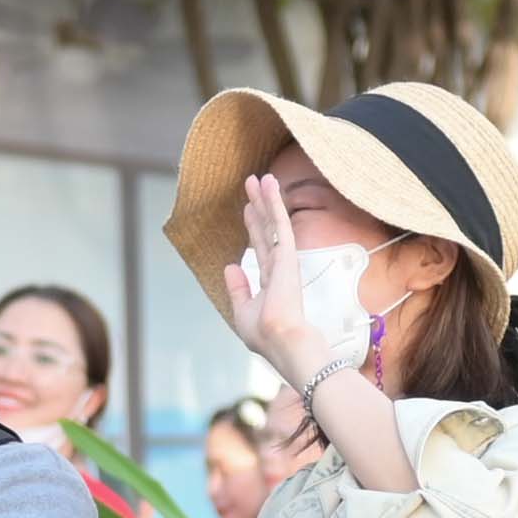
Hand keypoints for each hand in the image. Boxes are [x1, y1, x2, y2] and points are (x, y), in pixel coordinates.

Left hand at [222, 169, 336, 382]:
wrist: (281, 340)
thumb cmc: (265, 335)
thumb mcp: (243, 312)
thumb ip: (238, 289)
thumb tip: (230, 266)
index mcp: (270, 282)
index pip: (260, 248)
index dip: (254, 227)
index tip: (248, 209)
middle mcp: (278, 267)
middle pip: (266, 229)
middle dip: (259, 206)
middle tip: (252, 183)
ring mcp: (284, 259)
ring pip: (273, 221)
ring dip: (267, 198)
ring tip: (260, 177)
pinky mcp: (287, 255)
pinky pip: (279, 223)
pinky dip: (274, 203)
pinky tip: (269, 185)